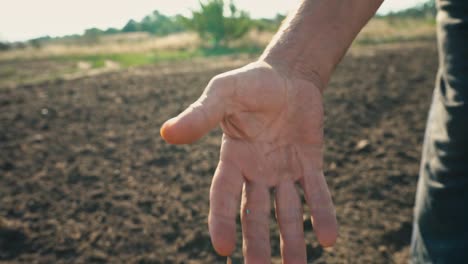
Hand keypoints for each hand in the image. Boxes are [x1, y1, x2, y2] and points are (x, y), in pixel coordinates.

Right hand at [160, 61, 337, 262]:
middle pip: (255, 213)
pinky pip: (316, 192)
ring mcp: (284, 169)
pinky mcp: (309, 163)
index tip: (223, 248)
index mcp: (232, 158)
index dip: (221, 221)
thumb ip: (200, 115)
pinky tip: (328, 238)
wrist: (287, 75)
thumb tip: (166, 133)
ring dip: (291, 239)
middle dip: (256, 242)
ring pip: (286, 210)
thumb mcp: (222, 94)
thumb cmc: (250, 83)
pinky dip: (321, 213)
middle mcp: (257, 171)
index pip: (223, 196)